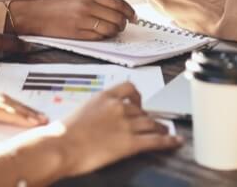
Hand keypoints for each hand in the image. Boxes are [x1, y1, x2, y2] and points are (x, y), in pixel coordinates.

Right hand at [12, 0, 135, 38]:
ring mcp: (83, 21)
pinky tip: (102, 36)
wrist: (34, 15)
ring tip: (113, 32)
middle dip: (124, 23)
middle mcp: (87, 7)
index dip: (129, 11)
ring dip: (115, 32)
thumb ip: (95, 2)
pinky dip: (104, 38)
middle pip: (117, 17)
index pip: (118, 2)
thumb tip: (116, 10)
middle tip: (124, 26)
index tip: (134, 16)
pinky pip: (98, 38)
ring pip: (110, 29)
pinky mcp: (77, 34)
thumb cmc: (55, 7)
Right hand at [58, 82, 180, 176]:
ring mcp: (126, 125)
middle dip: (146, 117)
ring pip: (151, 123)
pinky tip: (176, 141)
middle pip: (141, 110)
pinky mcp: (130, 143)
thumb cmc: (61, 134)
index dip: (137, 97)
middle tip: (150, 123)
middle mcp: (118, 107)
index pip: (128, 88)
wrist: (60, 147)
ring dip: (159, 127)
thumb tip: (97, 119)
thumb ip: (94, 112)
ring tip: (164, 130)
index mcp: (104, 97)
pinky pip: (155, 140)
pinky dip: (168, 141)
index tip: (139, 102)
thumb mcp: (78, 113)